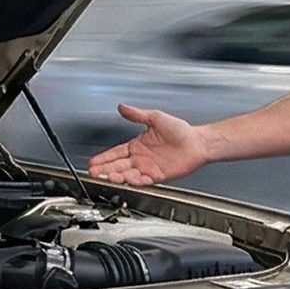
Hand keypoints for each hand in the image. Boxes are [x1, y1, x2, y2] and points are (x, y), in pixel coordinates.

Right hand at [88, 105, 207, 185]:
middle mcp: (140, 159)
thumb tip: (122, 107)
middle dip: (105, 170)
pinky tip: (128, 179)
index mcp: (137, 146)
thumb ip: (137, 115)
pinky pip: (143, 181)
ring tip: (108, 176)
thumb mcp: (155, 118)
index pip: (115, 153)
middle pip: (118, 166)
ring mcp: (148, 169)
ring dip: (117, 176)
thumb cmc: (181, 130)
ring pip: (128, 175)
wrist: (197, 142)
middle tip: (94, 173)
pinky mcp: (158, 177)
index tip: (92, 162)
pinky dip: (135, 181)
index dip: (103, 158)